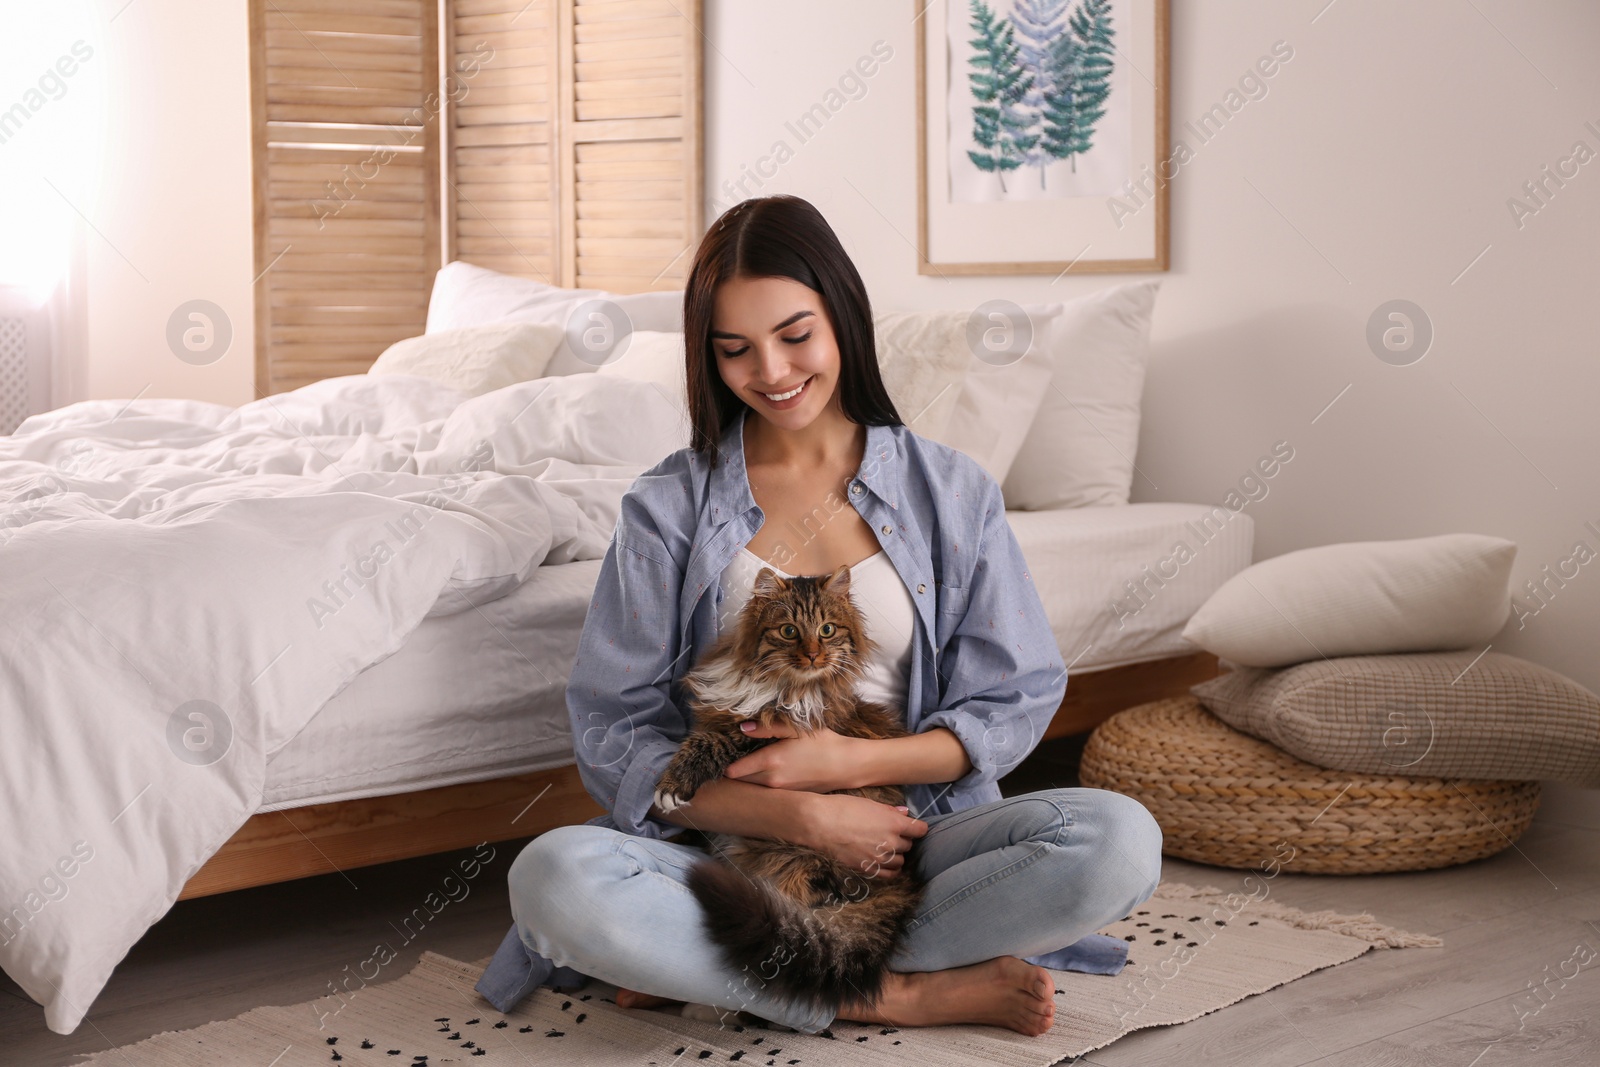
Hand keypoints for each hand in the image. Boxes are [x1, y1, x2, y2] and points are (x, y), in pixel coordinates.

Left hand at [724, 720, 863, 792]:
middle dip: (734, 773)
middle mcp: (772, 781)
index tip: (723, 756)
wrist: (847, 766)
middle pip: (741, 782)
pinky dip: (762, 786)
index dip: (725, 764)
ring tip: (748, 766)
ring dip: (748, 780)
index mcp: (770, 762)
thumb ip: (767, 727)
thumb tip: (742, 728)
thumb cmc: (823, 743)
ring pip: (753, 789)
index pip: (734, 771)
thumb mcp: (796, 729)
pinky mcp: (789, 798)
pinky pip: (767, 793)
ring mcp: (781, 793)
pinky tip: (769, 774)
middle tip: (732, 760)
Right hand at [797, 793, 928, 880]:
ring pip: (900, 860)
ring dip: (896, 854)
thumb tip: (904, 813)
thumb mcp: (869, 804)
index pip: (920, 830)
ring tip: (886, 847)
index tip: (913, 827)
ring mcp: (880, 858)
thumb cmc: (843, 808)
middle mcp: (891, 843)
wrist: (820, 824)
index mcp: (894, 824)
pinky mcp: (868, 869)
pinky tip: (885, 863)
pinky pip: (889, 874)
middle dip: (903, 839)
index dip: (917, 828)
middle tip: (892, 833)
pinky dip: (891, 869)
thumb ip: (890, 811)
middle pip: (909, 845)